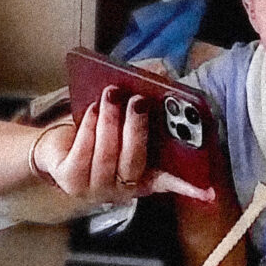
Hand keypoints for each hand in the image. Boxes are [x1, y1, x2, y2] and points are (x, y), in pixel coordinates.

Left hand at [36, 88, 214, 203]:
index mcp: (143, 175)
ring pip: (107, 157)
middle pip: (135, 163)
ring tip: (112, 95)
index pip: (169, 182)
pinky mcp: (71, 182)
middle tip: (139, 102)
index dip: (189, 187)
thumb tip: (162, 73)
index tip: (208, 192)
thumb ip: (148, 96)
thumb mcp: (126, 112)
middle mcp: (122, 187)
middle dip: (137, 130)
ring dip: (111, 122)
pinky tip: (93, 110)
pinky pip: (82, 156)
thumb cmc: (99, 128)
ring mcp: (96, 188)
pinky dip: (90, 129)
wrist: (57, 143)